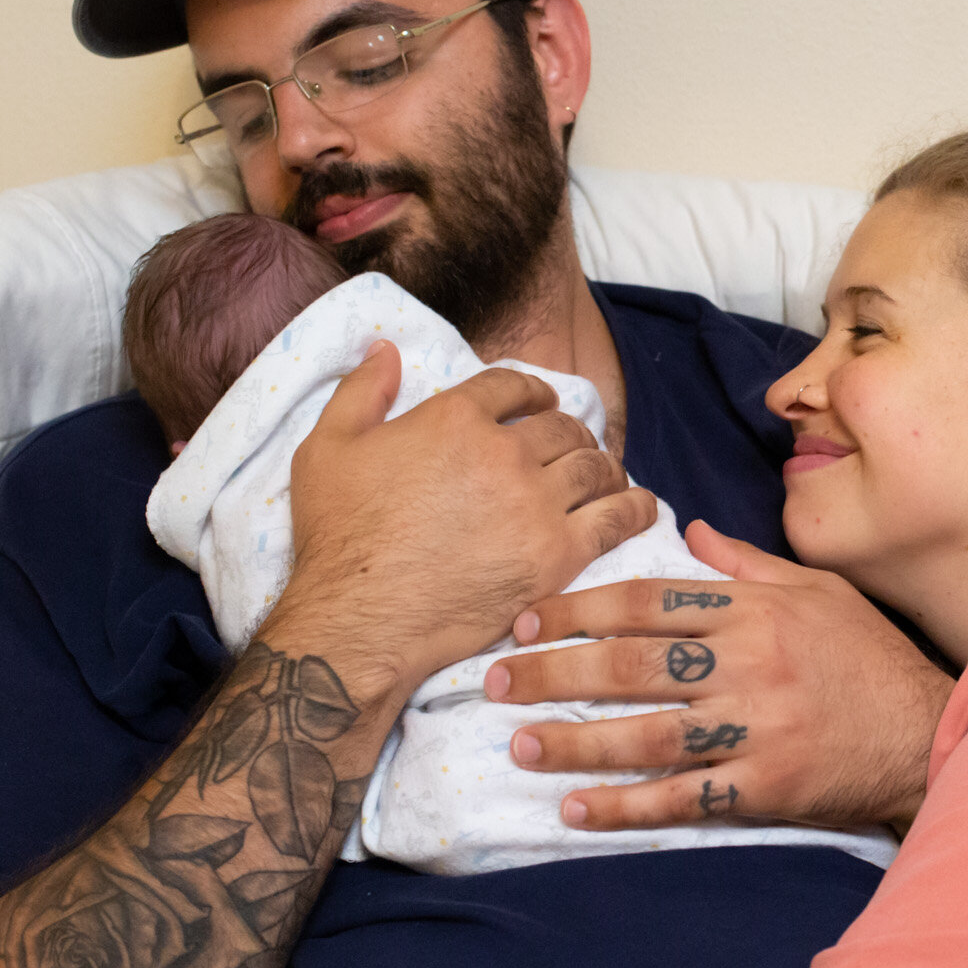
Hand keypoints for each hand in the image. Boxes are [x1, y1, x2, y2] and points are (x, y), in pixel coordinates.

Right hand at [274, 342, 659, 696]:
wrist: (361, 619)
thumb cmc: (338, 539)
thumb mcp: (325, 448)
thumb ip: (360, 391)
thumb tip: (385, 348)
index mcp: (453, 418)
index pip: (514, 387)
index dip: (532, 393)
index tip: (540, 405)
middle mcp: (503, 453)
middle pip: (562, 427)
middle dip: (571, 432)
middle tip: (573, 447)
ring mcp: (535, 504)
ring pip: (594, 467)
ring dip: (603, 466)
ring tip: (604, 476)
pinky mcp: (557, 556)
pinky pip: (617, 519)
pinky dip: (636, 508)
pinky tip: (642, 507)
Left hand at [487, 521, 953, 831]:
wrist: (929, 732)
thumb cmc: (869, 659)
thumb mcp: (819, 591)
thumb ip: (747, 563)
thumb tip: (685, 528)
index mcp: (754, 611)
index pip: (648, 601)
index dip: (578, 607)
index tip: (526, 620)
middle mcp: (749, 664)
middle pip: (631, 664)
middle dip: (553, 671)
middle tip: (493, 679)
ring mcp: (756, 730)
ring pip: (647, 733)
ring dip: (575, 740)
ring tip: (518, 743)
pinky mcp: (766, 787)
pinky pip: (684, 799)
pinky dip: (627, 806)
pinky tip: (578, 809)